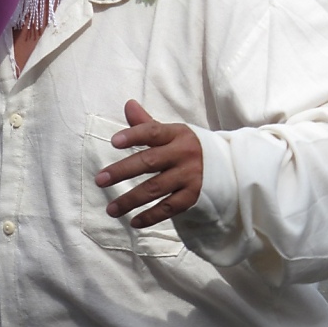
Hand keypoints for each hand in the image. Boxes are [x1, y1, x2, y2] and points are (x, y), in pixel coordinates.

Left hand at [94, 100, 202, 228]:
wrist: (228, 165)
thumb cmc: (188, 147)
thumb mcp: (172, 133)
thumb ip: (147, 122)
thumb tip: (128, 104)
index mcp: (176, 134)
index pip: (152, 132)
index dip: (134, 135)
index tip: (114, 142)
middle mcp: (183, 154)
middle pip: (149, 162)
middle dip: (122, 171)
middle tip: (100, 180)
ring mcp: (189, 176)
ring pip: (155, 188)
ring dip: (130, 200)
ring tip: (111, 209)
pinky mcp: (193, 196)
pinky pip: (168, 208)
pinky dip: (151, 216)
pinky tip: (134, 222)